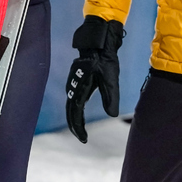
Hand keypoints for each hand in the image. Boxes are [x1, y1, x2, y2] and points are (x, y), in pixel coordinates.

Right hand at [66, 15, 123, 143]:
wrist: (97, 42)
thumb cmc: (105, 60)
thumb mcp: (111, 80)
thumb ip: (110, 97)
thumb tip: (112, 115)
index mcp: (80, 88)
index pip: (76, 113)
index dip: (78, 127)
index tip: (84, 139)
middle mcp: (73, 86)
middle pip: (70, 110)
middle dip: (74, 125)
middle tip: (81, 137)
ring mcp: (72, 82)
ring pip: (69, 104)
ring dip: (73, 116)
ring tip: (79, 127)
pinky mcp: (75, 78)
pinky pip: (72, 97)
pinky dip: (74, 108)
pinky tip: (79, 110)